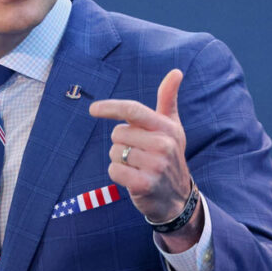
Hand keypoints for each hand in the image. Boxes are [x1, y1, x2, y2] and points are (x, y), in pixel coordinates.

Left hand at [89, 69, 198, 240]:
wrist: (178, 198)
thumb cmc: (170, 156)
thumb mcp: (172, 128)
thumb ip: (168, 100)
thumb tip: (176, 71)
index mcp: (167, 127)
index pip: (133, 110)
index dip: (110, 107)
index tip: (93, 109)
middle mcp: (163, 144)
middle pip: (118, 133)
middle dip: (122, 143)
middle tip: (139, 153)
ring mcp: (155, 165)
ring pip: (114, 152)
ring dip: (120, 159)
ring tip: (138, 166)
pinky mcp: (144, 184)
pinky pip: (114, 170)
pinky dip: (118, 174)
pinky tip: (132, 179)